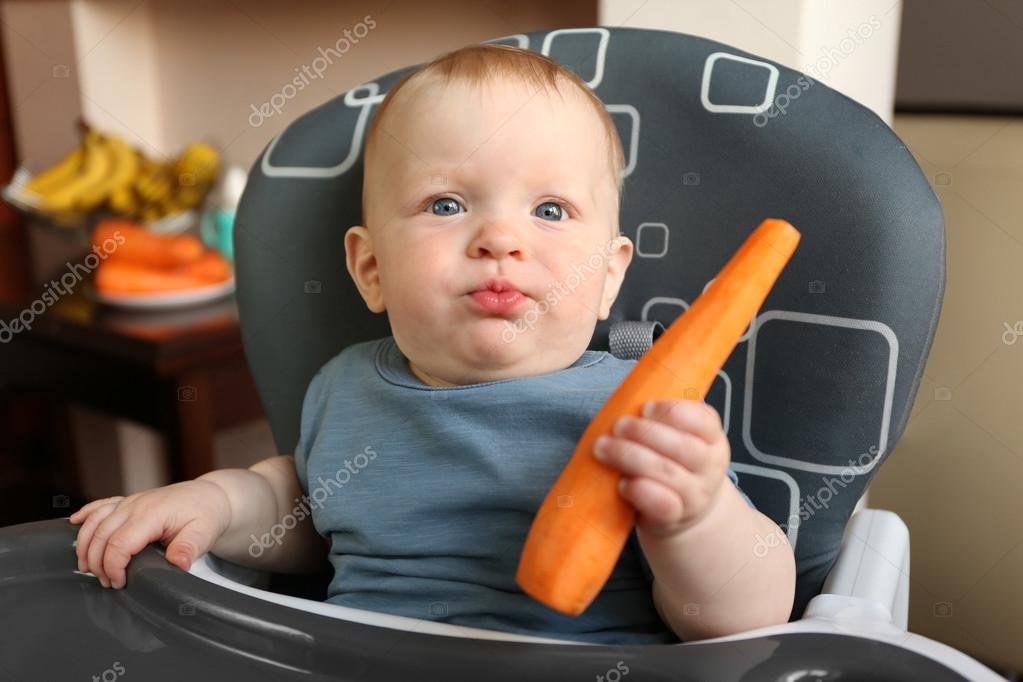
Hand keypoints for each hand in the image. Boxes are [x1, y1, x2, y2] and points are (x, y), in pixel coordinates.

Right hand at [68, 480, 231, 588]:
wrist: (211, 497)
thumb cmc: (207, 514)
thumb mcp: (205, 533)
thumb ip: (189, 548)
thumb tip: (179, 564)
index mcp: (152, 514)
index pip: (119, 543)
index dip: (113, 567)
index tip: (119, 583)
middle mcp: (135, 505)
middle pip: (101, 535)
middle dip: (97, 563)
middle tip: (107, 582)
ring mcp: (130, 501)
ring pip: (94, 521)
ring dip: (85, 545)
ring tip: (88, 568)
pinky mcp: (128, 501)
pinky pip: (100, 505)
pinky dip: (85, 515)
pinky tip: (74, 524)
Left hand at [592, 399, 730, 538]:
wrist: (685, 511)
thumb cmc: (673, 462)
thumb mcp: (678, 437)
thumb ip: (661, 419)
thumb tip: (624, 397)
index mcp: (712, 438)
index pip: (703, 421)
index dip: (673, 412)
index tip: (646, 408)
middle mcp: (709, 467)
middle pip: (683, 447)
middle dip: (645, 433)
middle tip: (618, 425)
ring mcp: (695, 495)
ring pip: (668, 473)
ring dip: (631, 457)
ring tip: (604, 447)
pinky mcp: (676, 518)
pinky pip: (662, 504)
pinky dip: (640, 490)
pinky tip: (622, 483)